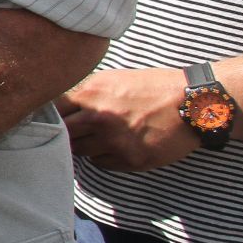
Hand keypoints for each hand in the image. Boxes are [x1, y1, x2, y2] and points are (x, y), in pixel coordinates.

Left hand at [59, 67, 196, 169]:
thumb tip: (59, 103)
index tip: (50, 118)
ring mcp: (114, 142)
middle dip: (63, 133)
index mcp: (91, 94)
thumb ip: (84, 92)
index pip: (52, 110)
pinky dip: (102, 156)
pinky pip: (101, 163)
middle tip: (70, 132)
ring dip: (83, 145)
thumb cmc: (152, 87)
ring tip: (97, 136)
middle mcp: (98, 119)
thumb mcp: (112, 79)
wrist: (192, 104)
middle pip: (62, 134)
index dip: (50, 115)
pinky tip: (113, 145)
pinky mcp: (130, 160)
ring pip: (80, 151)